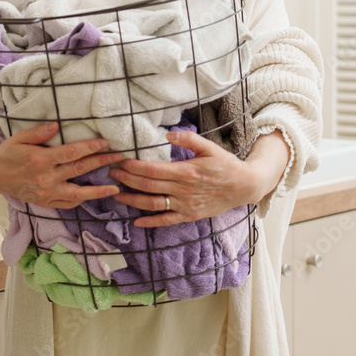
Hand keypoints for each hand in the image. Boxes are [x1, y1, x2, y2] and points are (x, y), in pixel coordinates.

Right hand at [0, 123, 122, 207]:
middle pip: (79, 170)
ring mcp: (46, 193)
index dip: (90, 147)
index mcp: (40, 159)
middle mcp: (45, 178)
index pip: (71, 153)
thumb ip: (38, 132)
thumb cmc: (7, 153)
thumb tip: (57, 125)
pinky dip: (81, 200)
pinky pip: (66, 204)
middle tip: (120, 157)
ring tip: (115, 188)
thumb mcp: (18, 138)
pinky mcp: (45, 202)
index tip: (106, 142)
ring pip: (77, 193)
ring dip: (98, 191)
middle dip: (101, 162)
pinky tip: (92, 195)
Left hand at [108, 130, 288, 227]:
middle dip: (126, 180)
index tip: (119, 161)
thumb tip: (169, 133)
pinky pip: (167, 221)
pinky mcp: (189, 216)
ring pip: (153, 204)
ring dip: (132, 200)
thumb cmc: (225, 164)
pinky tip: (136, 221)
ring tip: (116, 194)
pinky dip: (150, 222)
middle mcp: (184, 190)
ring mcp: (186, 205)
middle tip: (110, 173)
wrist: (245, 186)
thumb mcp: (209, 147)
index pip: (153, 170)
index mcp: (186, 171)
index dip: (133, 167)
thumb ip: (189, 138)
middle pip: (148, 186)